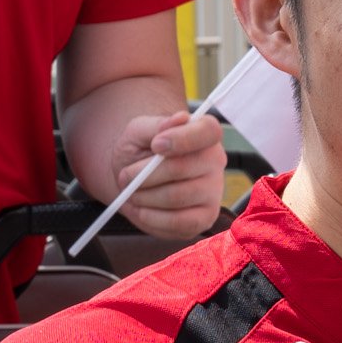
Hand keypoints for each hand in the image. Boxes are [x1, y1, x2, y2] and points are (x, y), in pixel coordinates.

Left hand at [100, 106, 228, 238]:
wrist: (134, 179)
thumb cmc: (139, 151)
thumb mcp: (138, 132)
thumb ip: (156, 126)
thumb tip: (180, 119)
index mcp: (204, 133)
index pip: (209, 131)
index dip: (183, 138)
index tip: (156, 145)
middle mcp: (215, 161)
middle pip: (183, 168)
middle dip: (145, 175)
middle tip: (126, 176)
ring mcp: (213, 192)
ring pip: (177, 196)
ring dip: (144, 196)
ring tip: (133, 192)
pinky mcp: (204, 219)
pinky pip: (178, 222)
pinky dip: (152, 217)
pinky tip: (142, 210)